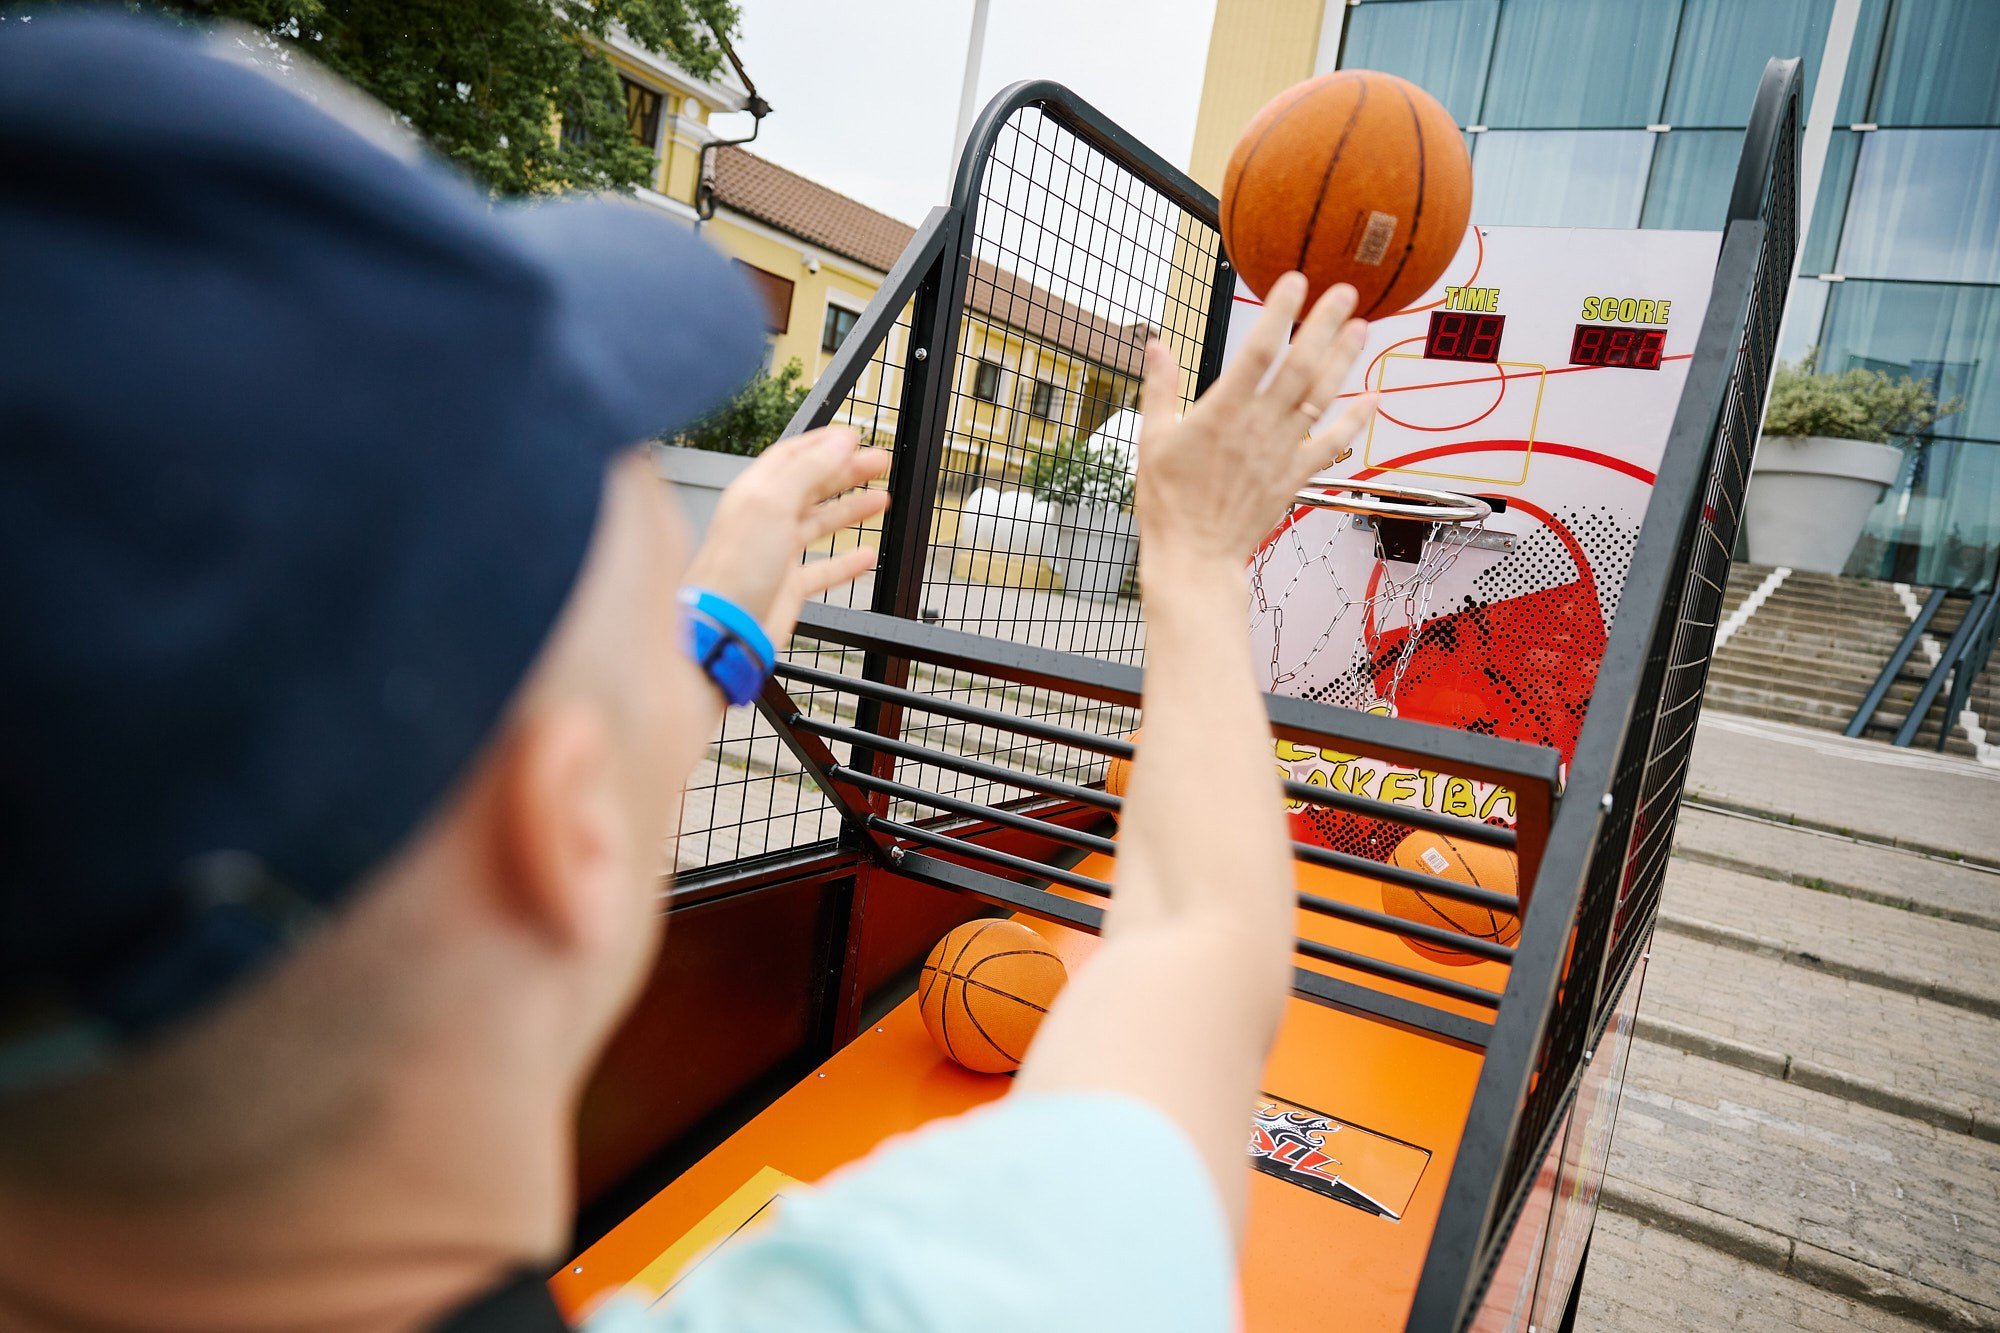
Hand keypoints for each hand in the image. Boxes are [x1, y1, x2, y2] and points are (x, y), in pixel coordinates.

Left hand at [683, 426, 890, 644]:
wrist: (724, 627)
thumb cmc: (734, 569)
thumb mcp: (774, 503)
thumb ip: (808, 469)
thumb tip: (839, 442)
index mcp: (756, 492)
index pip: (793, 456)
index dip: (824, 444)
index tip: (855, 438)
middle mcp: (765, 519)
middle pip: (811, 485)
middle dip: (847, 472)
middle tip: (879, 463)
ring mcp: (776, 553)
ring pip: (819, 523)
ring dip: (851, 510)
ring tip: (881, 500)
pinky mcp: (787, 586)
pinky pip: (823, 569)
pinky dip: (847, 562)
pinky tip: (867, 557)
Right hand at [1134, 273, 1375, 570]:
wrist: (1194, 556)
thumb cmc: (1167, 501)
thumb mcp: (1151, 440)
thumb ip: (1159, 389)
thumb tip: (1155, 345)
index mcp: (1221, 413)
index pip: (1256, 352)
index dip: (1278, 315)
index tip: (1294, 282)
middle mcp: (1258, 427)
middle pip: (1299, 367)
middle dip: (1323, 326)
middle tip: (1346, 291)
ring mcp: (1280, 452)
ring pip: (1320, 398)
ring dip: (1344, 360)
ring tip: (1362, 327)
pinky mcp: (1294, 476)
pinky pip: (1331, 444)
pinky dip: (1354, 421)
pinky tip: (1373, 397)